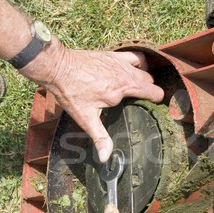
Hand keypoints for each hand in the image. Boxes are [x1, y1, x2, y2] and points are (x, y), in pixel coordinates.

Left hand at [21, 37, 164, 161]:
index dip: (156, 102)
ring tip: (137, 89)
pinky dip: (139, 63)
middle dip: (150, 92)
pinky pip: (135, 56)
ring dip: (145, 79)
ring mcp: (120, 62)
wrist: (57, 67)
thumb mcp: (85, 118)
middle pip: (150, 82)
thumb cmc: (71, 92)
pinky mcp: (113, 54)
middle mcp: (125, 74)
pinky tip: (133, 70)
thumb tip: (106, 157)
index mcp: (122, 90)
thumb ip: (100, 137)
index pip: (154, 93)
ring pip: (145, 70)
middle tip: (142, 102)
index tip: (151, 108)